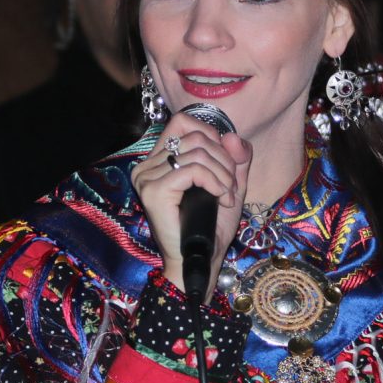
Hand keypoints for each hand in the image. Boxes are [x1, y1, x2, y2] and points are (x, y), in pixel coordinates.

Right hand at [131, 114, 252, 301]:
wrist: (200, 260)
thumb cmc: (211, 225)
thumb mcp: (230, 185)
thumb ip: (236, 158)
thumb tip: (233, 136)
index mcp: (159, 160)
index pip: (182, 122)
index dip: (211, 135)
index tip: (225, 164)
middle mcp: (147, 165)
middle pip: (195, 136)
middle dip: (224, 160)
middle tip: (230, 187)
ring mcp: (147, 177)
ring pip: (197, 152)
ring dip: (223, 174)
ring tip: (226, 196)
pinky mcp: (154, 191)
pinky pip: (193, 170)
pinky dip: (216, 182)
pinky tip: (221, 199)